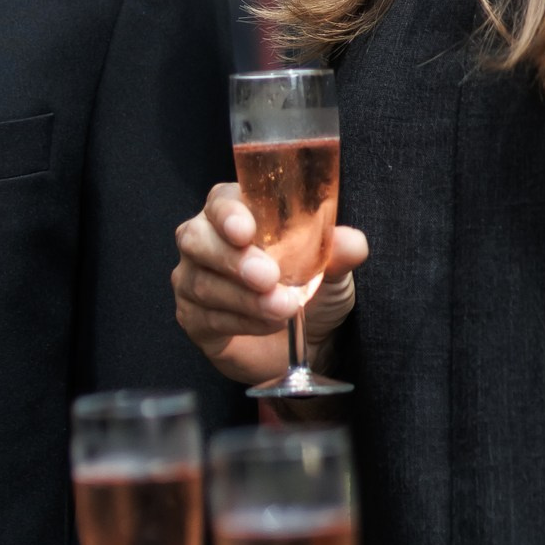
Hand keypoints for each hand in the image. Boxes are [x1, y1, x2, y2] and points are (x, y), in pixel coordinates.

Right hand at [172, 183, 368, 386]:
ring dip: (245, 298)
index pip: (220, 201)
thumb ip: (338, 253)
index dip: (228, 213)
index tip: (246, 231)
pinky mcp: (193, 318)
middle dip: (233, 258)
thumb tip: (352, 242)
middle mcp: (205, 240)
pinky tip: (269, 325)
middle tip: (268, 277)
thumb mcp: (334, 271)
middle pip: (197, 238)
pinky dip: (241, 322)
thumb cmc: (314, 291)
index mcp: (236, 213)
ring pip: (202, 282)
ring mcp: (192, 279)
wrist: (307, 343)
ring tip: (283, 308)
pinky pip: (206, 318)